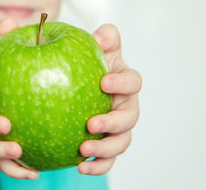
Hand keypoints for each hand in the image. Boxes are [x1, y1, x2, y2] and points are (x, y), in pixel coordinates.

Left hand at [78, 24, 141, 174]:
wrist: (73, 82)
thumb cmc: (87, 64)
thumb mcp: (93, 47)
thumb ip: (104, 37)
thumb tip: (101, 37)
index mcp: (124, 82)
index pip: (132, 81)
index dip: (122, 82)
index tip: (103, 82)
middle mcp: (125, 106)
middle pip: (130, 117)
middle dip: (113, 122)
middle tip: (91, 123)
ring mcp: (117, 127)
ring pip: (122, 142)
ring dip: (105, 148)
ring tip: (84, 150)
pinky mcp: (107, 144)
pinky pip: (107, 159)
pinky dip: (98, 165)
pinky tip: (79, 167)